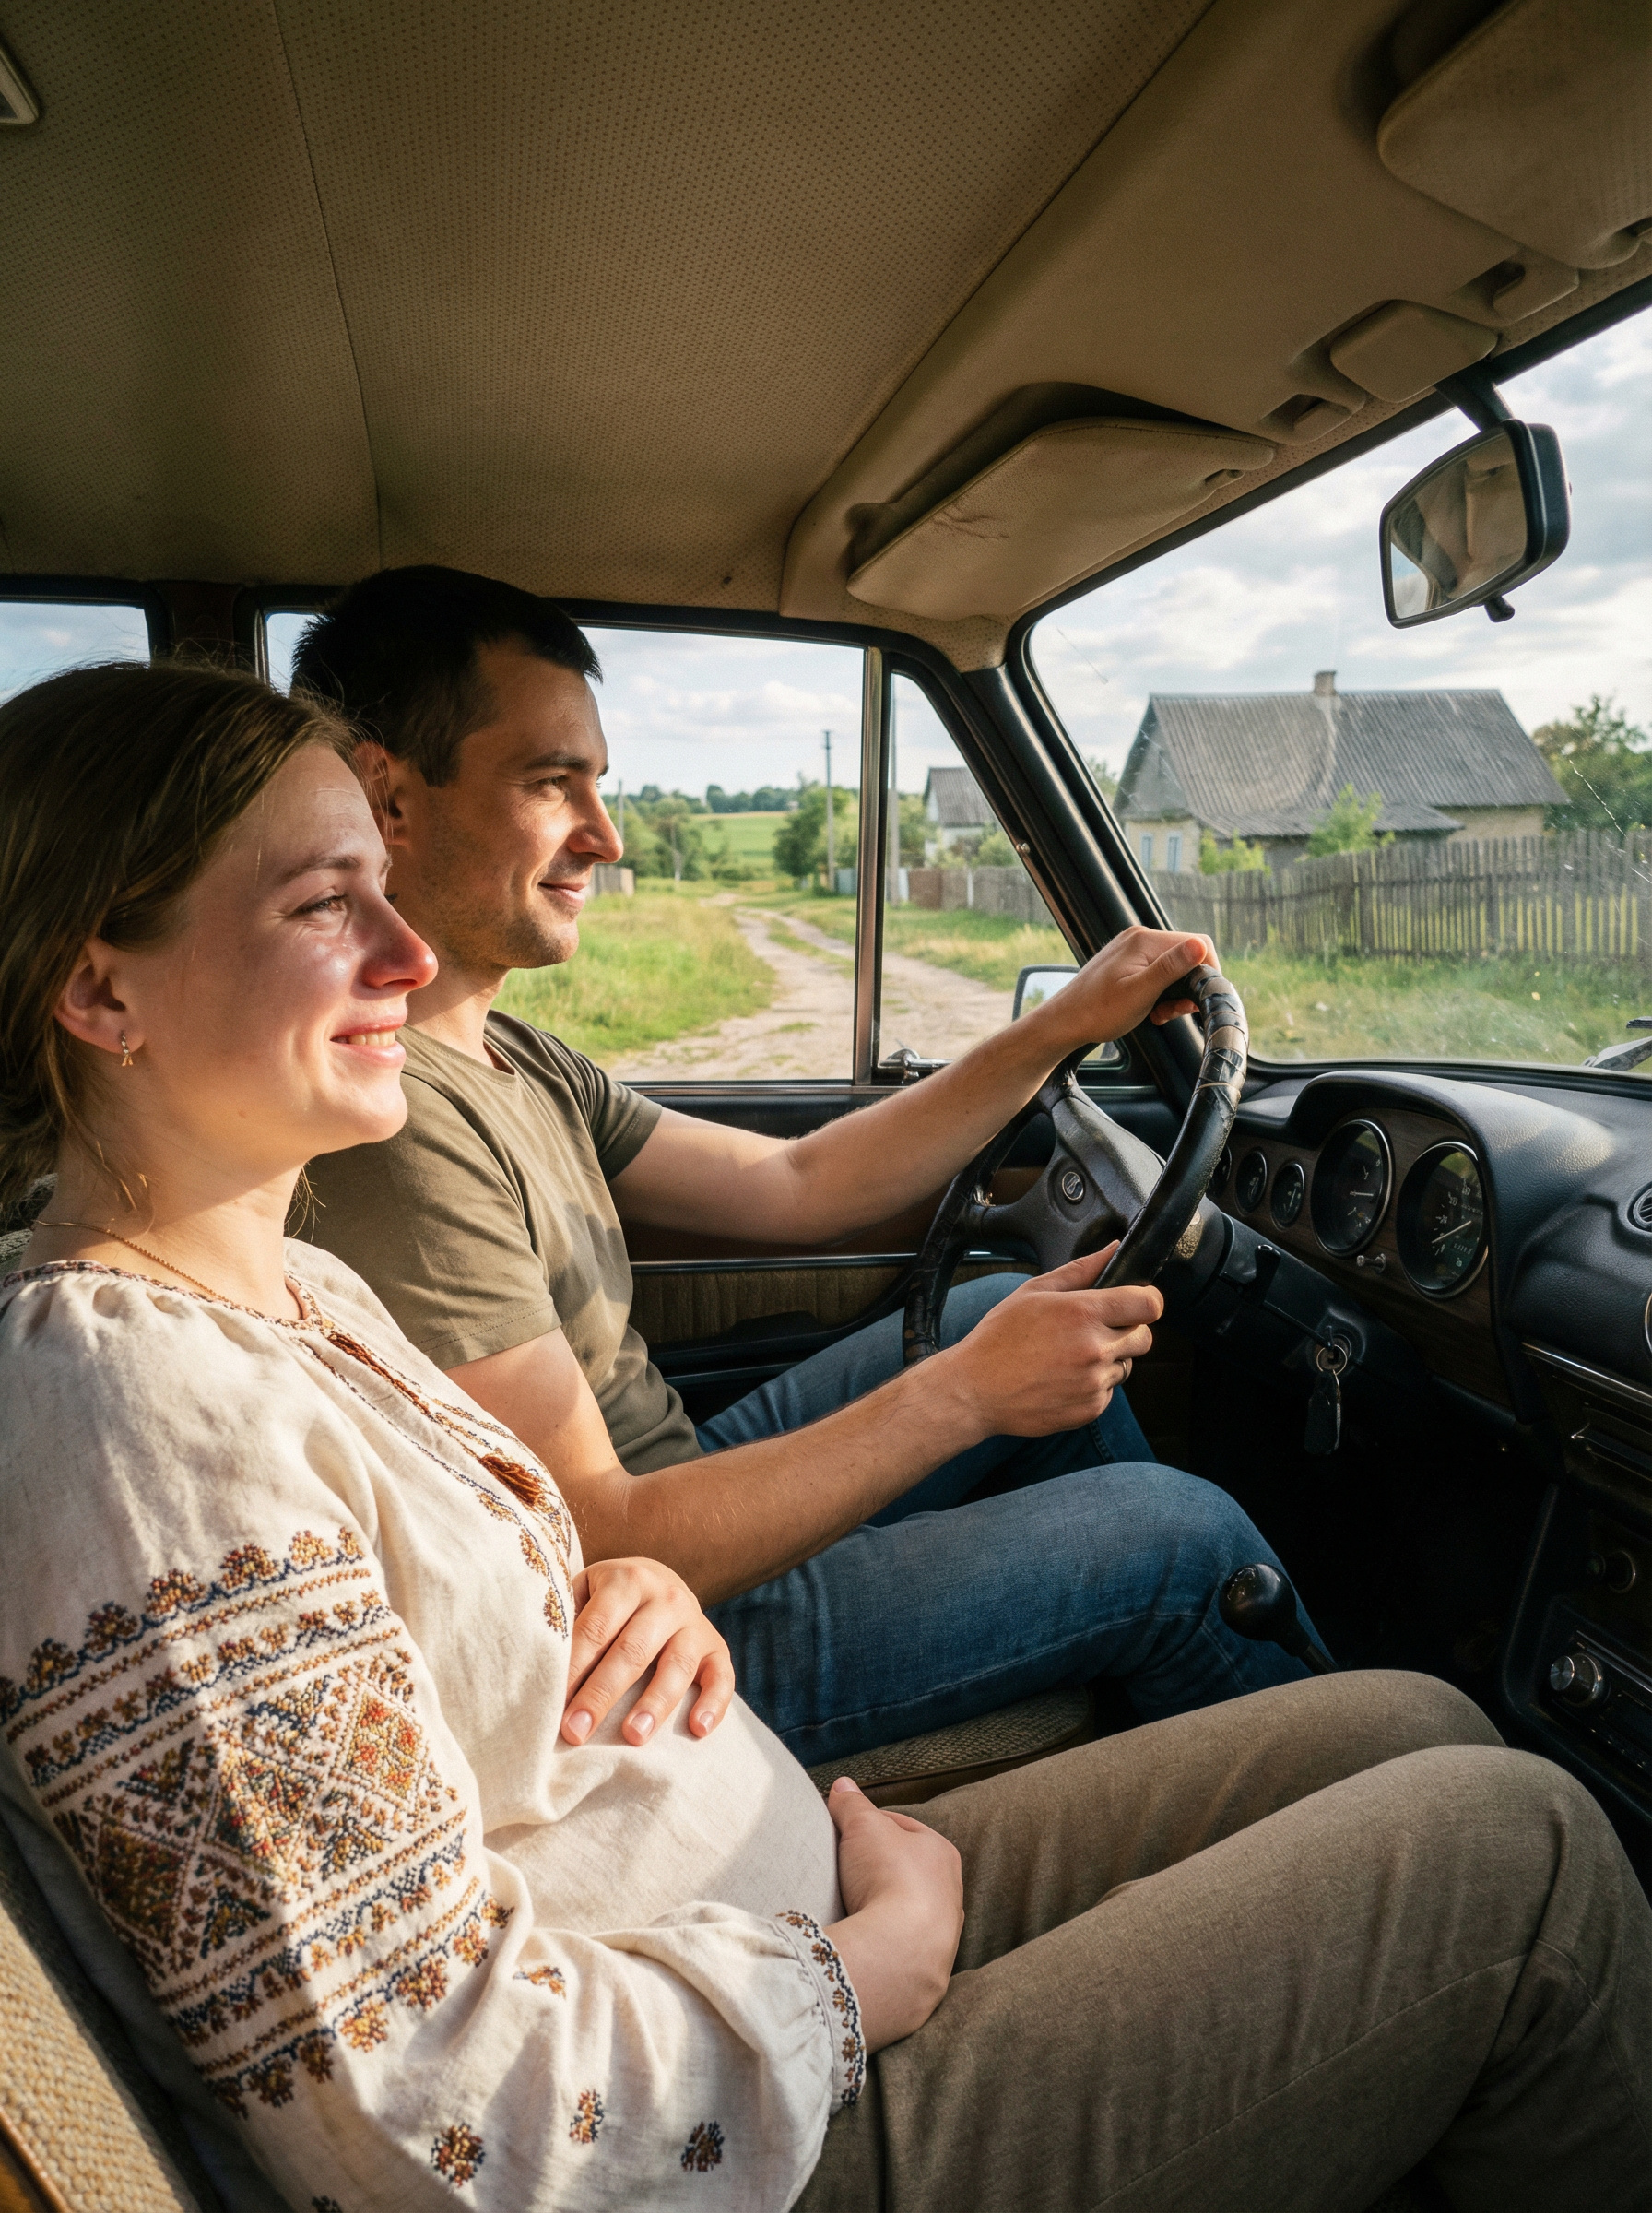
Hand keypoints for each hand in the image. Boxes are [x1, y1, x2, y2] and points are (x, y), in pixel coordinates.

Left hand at [561, 1556, 734, 1747]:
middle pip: (632, 1650)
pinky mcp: (717, 1648)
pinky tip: (697, 1730)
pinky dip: (713, 1704)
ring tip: (632, 1738)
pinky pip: (722, 1677)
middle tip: (576, 1732)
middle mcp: (665, 1597)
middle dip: (601, 1694)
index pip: (595, 1628)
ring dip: (654, 1704)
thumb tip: (532, 1668)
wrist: (658, 1584)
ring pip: (677, 1665)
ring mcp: (694, 1622)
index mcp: (626, 1580)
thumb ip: (566, 1622)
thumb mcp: (585, 1595)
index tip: (550, 1706)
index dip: (572, 1669)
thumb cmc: (607, 1602)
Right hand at [823, 1777, 962, 2050]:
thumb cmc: (889, 1877)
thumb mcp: (863, 1827)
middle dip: (880, 1871)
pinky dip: (885, 1941)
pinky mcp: (929, 1968)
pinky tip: (866, 1941)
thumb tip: (843, 1785)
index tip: (848, 1834)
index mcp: (941, 1852)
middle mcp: (950, 1892)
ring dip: (884, 1909)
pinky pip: (903, 1947)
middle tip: (847, 1871)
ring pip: (908, 1912)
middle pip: (907, 1873)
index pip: (903, 1829)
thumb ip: (852, 1804)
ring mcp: (943, 1933)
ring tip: (852, 1909)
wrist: (901, 1949)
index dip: (873, 1827)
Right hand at [939, 1243, 1159, 1436]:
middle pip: (1145, 1337)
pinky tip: (1063, 1378)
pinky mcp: (1090, 1409)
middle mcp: (1095, 1349)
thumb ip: (1080, 1269)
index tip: (1136, 1303)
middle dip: (1128, 1331)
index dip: (1147, 1301)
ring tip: (1070, 1357)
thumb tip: (1113, 1249)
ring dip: (1109, 1360)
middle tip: (1096, 1330)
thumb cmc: (999, 1338)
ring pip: (1126, 1366)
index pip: (1149, 1304)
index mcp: (1083, 1313)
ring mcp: (1094, 1383)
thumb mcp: (1034, 1292)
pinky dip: (1093, 1386)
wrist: (975, 1389)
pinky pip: (1109, 1392)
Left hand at [1024, 925, 1215, 1052]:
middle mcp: (1139, 938)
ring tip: (1159, 1013)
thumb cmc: (1097, 1012)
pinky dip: (1160, 992)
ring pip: (1173, 967)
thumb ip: (1171, 968)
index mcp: (1144, 941)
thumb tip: (1200, 945)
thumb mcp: (1141, 993)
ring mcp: (1132, 950)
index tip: (1201, 998)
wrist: (1065, 1023)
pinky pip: (1157, 973)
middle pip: (1186, 956)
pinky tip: (1150, 1009)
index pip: (1198, 943)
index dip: (1207, 971)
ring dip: (1173, 993)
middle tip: (1174, 1011)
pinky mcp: (1127, 963)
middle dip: (1188, 986)